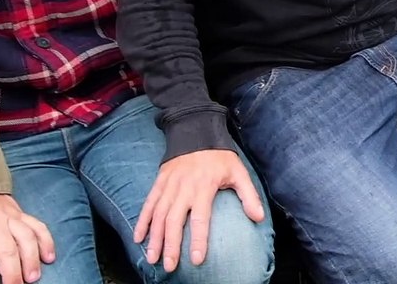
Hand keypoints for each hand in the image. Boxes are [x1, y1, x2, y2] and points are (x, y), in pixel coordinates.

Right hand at [135, 150, 265, 271]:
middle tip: (170, 266)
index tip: (197, 260)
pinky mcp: (159, 182)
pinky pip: (148, 204)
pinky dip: (141, 221)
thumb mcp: (239, 171)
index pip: (200, 218)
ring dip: (154, 238)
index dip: (198, 240)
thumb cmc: (220, 156)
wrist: (196, 130)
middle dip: (171, 246)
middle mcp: (183, 188)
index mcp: (204, 187)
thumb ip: (248, 195)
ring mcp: (169, 185)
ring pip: (158, 215)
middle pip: (174, 221)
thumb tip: (259, 217)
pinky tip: (137, 238)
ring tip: (152, 258)